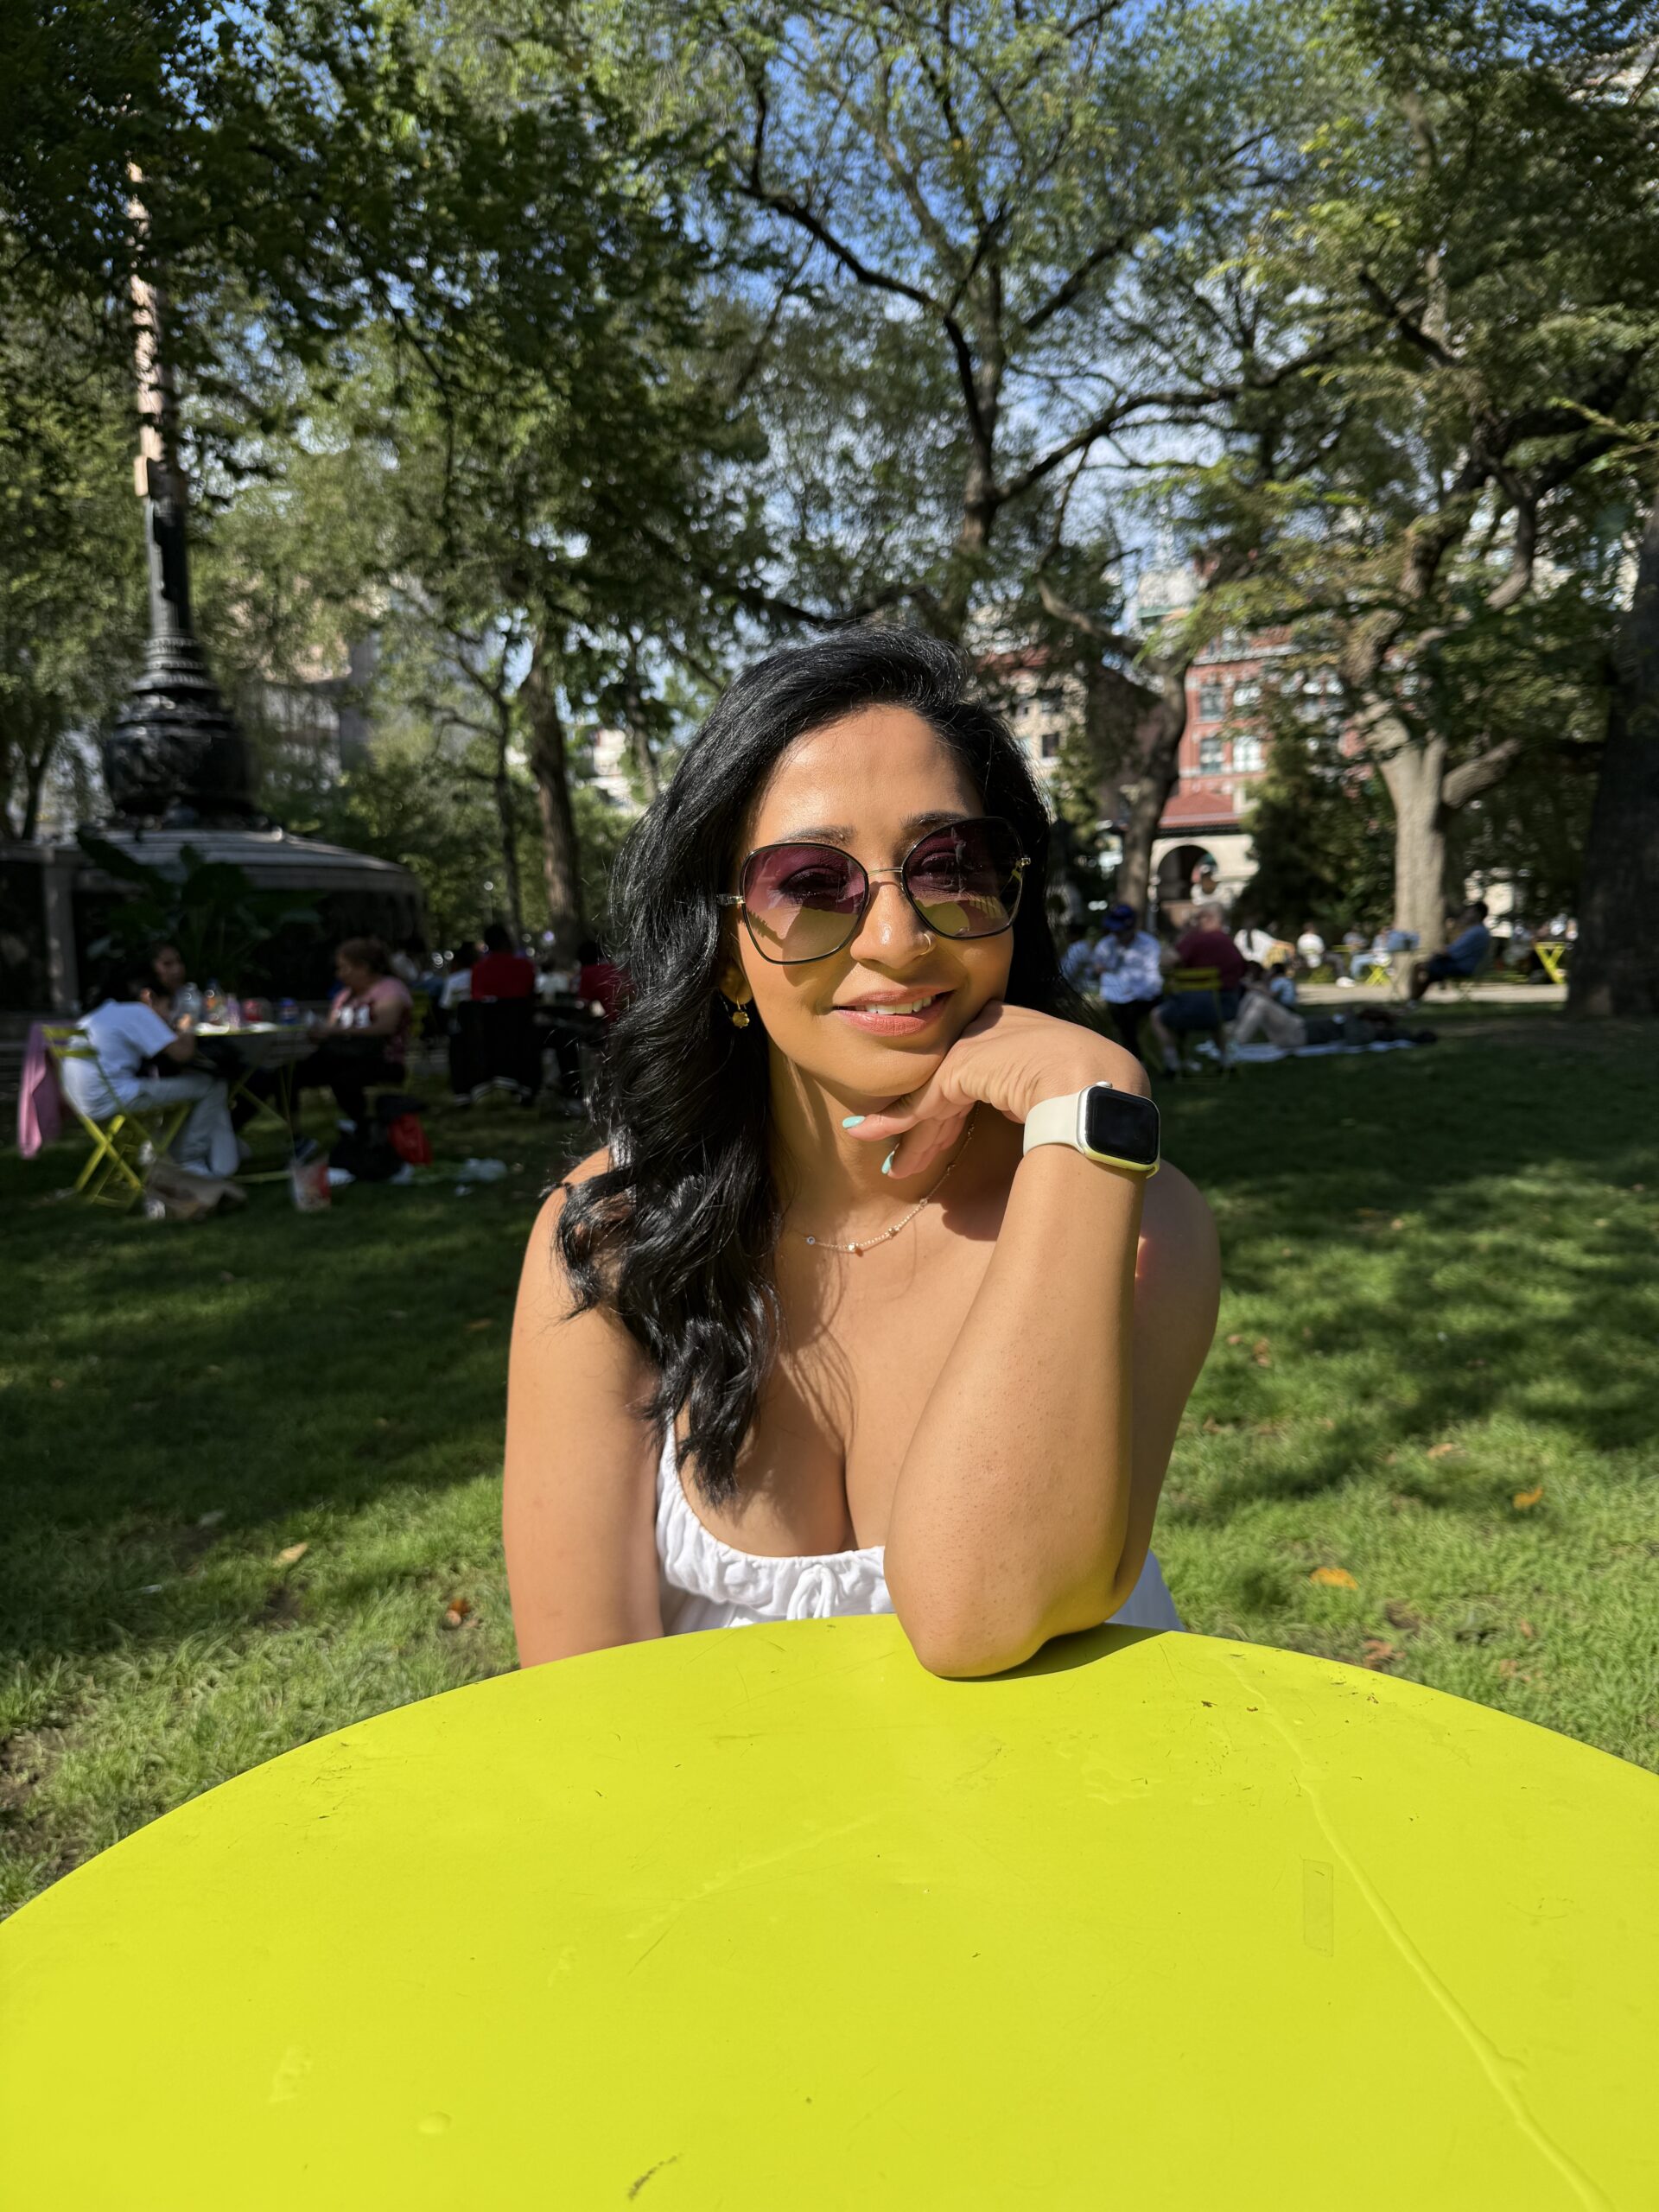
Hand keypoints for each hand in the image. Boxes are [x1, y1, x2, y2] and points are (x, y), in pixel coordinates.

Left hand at [844, 1004, 1147, 1179]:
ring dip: (910, 1133)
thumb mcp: (1053, 1090)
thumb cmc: (1092, 1096)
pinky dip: (899, 1122)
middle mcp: (996, 1024)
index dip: (955, 1105)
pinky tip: (871, 1136)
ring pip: (936, 1092)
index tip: (941, 1135)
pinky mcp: (961, 1063)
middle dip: (929, 1123)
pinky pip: (924, 1100)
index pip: (977, 1066)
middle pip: (952, 1079)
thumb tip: (1015, 1113)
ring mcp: (977, 1040)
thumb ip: (1027, 1093)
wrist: (1097, 1086)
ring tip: (894, 1166)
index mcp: (1023, 1028)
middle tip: (908, 1157)